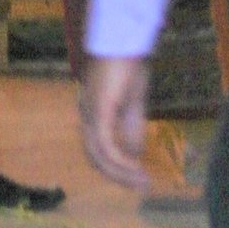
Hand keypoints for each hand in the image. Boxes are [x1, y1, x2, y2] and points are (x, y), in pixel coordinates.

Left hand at [80, 54, 149, 187]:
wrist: (125, 41)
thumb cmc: (128, 65)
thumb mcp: (134, 103)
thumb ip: (132, 127)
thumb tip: (135, 154)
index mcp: (92, 113)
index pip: (98, 149)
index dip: (116, 167)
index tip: (139, 179)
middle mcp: (86, 115)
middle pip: (95, 156)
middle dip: (118, 175)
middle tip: (141, 186)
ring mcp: (90, 112)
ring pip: (99, 155)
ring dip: (120, 172)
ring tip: (142, 181)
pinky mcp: (98, 110)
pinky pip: (106, 144)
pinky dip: (120, 160)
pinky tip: (136, 167)